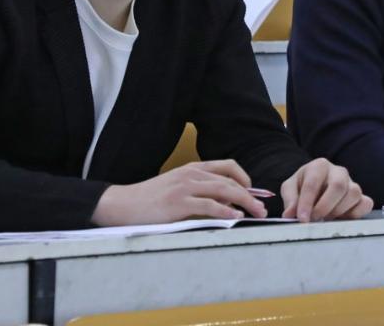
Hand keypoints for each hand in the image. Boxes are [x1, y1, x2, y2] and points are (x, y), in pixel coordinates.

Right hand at [91, 160, 267, 225]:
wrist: (122, 204)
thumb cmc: (150, 199)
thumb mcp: (178, 188)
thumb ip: (201, 191)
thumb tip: (227, 202)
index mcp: (192, 168)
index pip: (227, 166)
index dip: (245, 177)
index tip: (255, 191)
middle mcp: (191, 174)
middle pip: (230, 179)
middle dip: (250, 194)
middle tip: (262, 208)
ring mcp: (184, 187)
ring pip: (223, 190)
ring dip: (244, 202)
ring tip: (255, 213)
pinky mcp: (178, 203)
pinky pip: (208, 205)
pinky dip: (225, 211)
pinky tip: (234, 217)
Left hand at [280, 158, 372, 222]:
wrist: (316, 185)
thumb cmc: (302, 186)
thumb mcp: (290, 188)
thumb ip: (290, 200)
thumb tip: (290, 215)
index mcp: (319, 166)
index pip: (313, 183)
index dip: (306, 202)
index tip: (302, 219)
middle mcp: (338, 172)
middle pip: (338, 186)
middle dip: (324, 207)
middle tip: (314, 219)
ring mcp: (352, 183)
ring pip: (353, 194)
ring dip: (338, 211)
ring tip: (325, 218)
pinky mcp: (361, 196)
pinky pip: (366, 204)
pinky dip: (355, 214)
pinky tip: (341, 219)